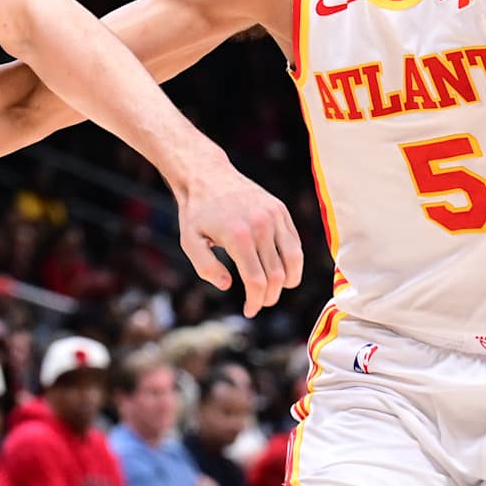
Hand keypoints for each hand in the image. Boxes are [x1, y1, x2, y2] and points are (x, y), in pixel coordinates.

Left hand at [174, 158, 301, 317]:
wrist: (207, 175)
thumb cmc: (197, 212)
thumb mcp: (190, 241)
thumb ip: (206, 267)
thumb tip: (228, 285)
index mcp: (238, 235)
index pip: (256, 280)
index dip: (255, 301)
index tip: (249, 311)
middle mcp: (261, 224)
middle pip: (276, 275)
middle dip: (269, 296)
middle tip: (259, 303)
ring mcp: (274, 215)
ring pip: (293, 260)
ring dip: (287, 282)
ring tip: (274, 291)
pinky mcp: (281, 210)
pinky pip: (295, 243)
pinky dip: (292, 262)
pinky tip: (281, 272)